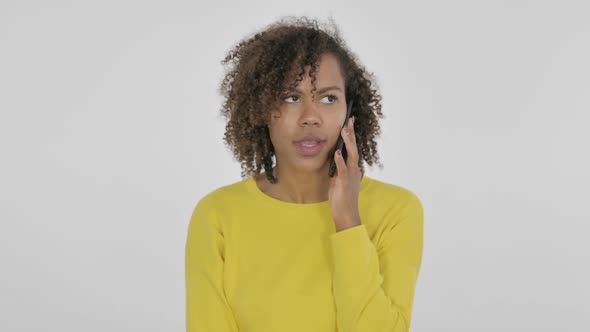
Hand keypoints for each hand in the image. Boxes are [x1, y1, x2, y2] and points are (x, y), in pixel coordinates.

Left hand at [328, 116, 362, 231]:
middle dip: (351, 134)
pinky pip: (343, 170)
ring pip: (351, 155)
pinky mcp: (344, 183)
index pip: (353, 148)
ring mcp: (351, 176)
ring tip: (344, 131)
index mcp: (353, 169)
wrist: (346, 214)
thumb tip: (333, 158)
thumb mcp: (338, 179)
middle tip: (349, 120)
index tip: (349, 122)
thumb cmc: (342, 198)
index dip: (351, 135)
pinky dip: (340, 161)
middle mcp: (354, 170)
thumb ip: (337, 168)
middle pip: (354, 148)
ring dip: (348, 143)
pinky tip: (337, 152)